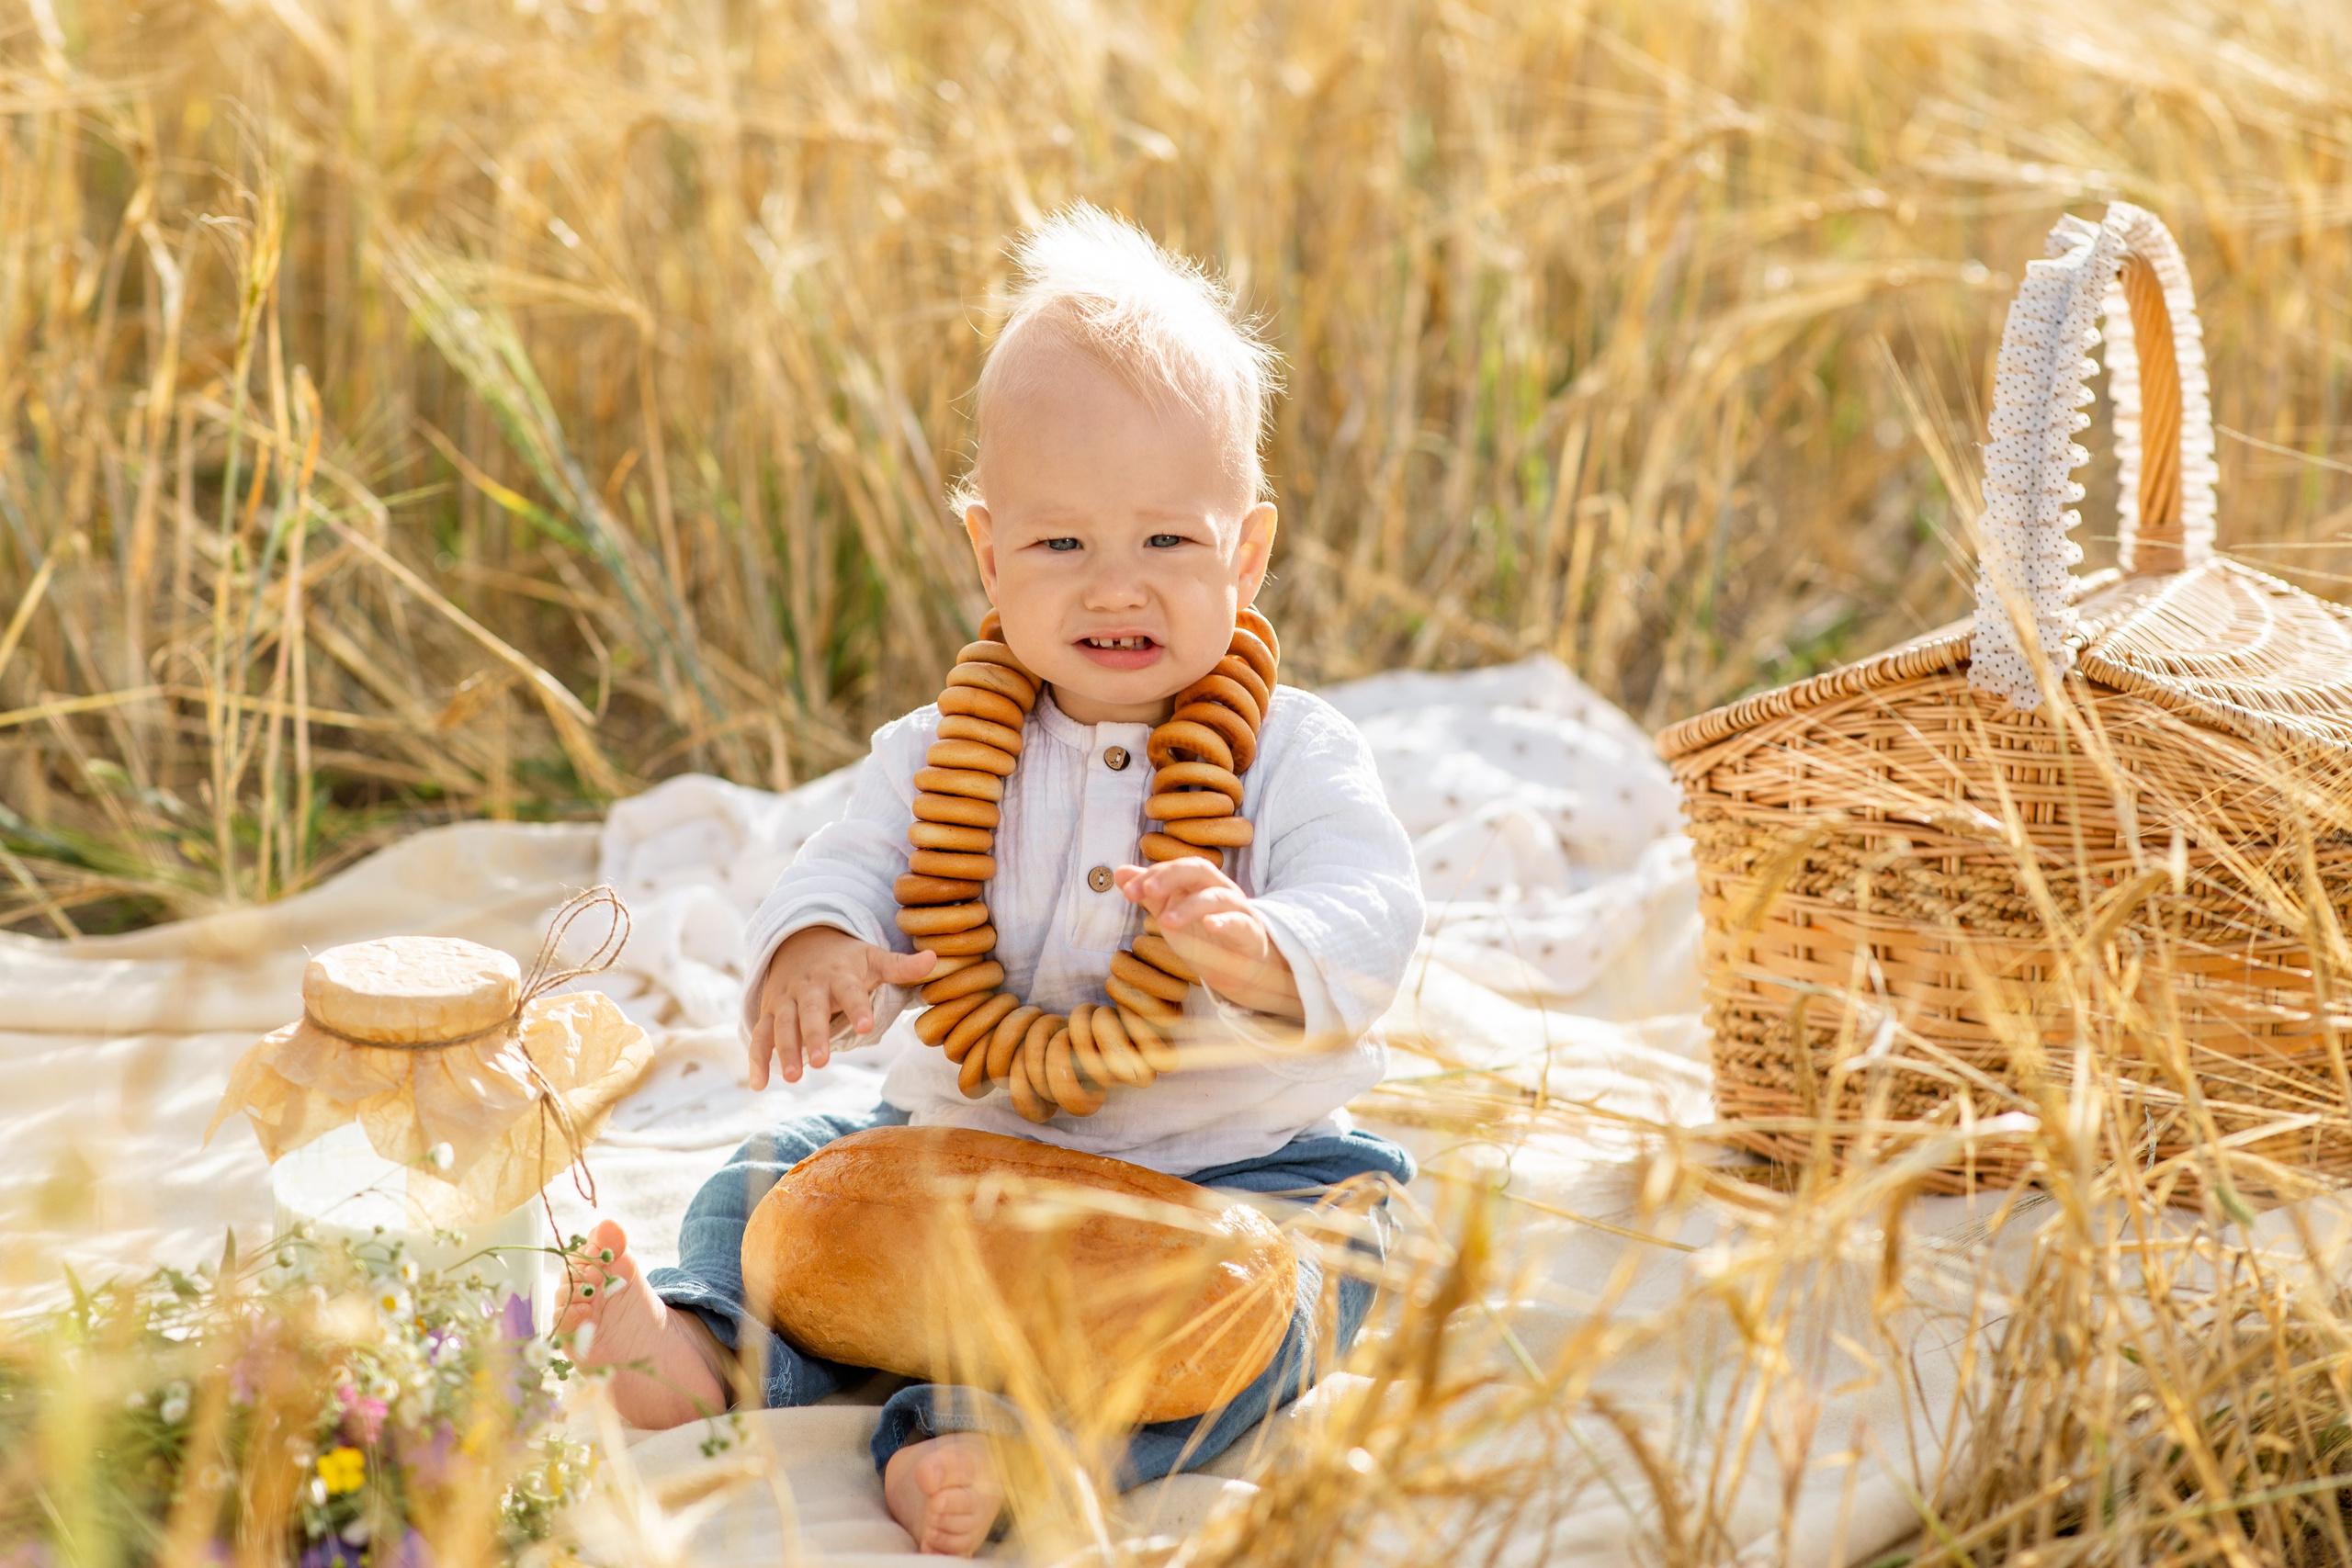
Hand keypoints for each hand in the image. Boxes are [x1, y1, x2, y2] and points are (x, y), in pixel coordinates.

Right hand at [747, 927, 936, 1088]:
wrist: (800, 941)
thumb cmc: (846, 959)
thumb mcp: (873, 958)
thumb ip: (901, 967)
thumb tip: (935, 960)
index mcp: (838, 974)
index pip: (850, 991)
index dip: (857, 1008)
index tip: (867, 1026)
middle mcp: (809, 987)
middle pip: (810, 1012)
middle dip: (815, 1036)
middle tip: (822, 1061)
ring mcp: (785, 1000)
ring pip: (783, 1026)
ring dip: (786, 1051)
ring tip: (794, 1077)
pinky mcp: (769, 1013)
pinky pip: (760, 1036)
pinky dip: (756, 1059)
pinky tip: (759, 1085)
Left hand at [1112, 859, 1302, 1020]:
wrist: (1239, 967)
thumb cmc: (1203, 934)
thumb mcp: (1171, 913)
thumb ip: (1150, 893)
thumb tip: (1120, 873)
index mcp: (1200, 882)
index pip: (1176, 867)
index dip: (1152, 876)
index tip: (1128, 891)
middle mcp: (1219, 889)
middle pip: (1199, 869)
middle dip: (1171, 876)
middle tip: (1148, 891)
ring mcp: (1237, 909)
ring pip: (1216, 896)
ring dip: (1190, 906)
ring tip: (1166, 921)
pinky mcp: (1249, 932)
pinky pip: (1239, 922)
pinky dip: (1224, 922)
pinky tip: (1209, 926)